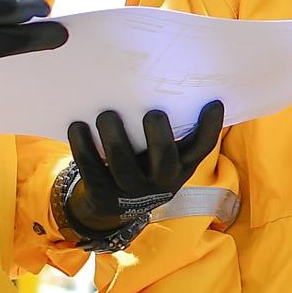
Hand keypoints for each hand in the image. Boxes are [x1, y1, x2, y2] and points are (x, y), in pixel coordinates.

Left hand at [62, 102, 225, 234]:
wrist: (112, 209)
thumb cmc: (143, 167)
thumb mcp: (162, 157)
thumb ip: (169, 132)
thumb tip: (161, 83)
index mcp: (180, 167)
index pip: (201, 149)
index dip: (210, 127)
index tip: (213, 103)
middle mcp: (160, 182)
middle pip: (164, 161)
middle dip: (159, 136)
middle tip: (152, 113)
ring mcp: (131, 192)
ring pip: (123, 166)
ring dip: (114, 137)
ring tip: (106, 115)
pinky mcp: (103, 196)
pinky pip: (91, 169)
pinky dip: (83, 146)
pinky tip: (78, 125)